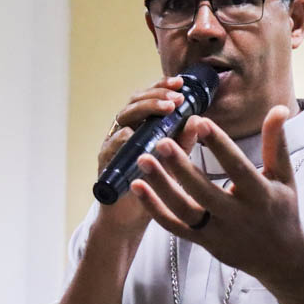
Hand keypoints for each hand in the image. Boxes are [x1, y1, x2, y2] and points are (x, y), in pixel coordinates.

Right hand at [94, 75, 198, 236]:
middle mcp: (125, 131)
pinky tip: (134, 134)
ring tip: (165, 109)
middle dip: (156, 96)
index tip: (181, 84)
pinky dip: (121, 138)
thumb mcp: (173, 162)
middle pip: (135, 102)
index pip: (150, 98)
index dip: (162, 87)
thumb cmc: (152, 186)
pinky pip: (110, 146)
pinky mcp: (105, 163)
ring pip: (122, 118)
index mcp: (141, 126)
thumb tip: (198, 121)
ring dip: (143, 110)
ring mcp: (113, 145)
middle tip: (176, 97)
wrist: (131, 219)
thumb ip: (182, 142)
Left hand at [130, 105, 303, 303]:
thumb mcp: (284, 176)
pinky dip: (154, 208)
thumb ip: (276, 142)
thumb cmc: (282, 209)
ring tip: (143, 160)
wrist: (280, 258)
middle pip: (204, 193)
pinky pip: (174, 227)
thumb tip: (278, 108)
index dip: (219, 145)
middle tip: (162, 142)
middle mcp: (238, 216)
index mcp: (260, 196)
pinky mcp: (203, 242)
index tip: (200, 121)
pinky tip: (138, 186)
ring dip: (161, 186)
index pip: (238, 168)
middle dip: (182, 168)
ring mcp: (217, 232)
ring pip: (184, 211)